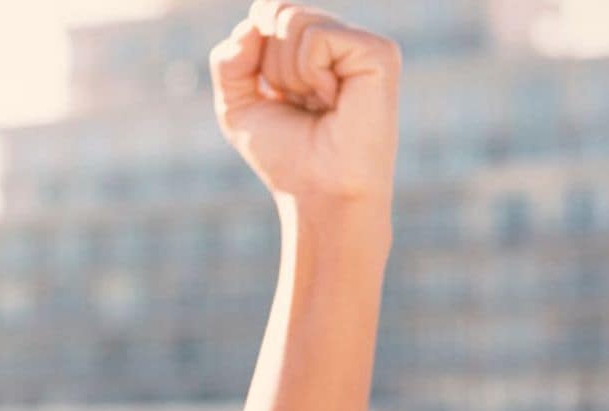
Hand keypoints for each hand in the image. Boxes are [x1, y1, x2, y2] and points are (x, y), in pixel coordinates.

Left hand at [210, 0, 401, 202]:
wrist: (319, 194)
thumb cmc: (286, 157)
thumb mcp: (237, 107)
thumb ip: (230, 60)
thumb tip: (254, 18)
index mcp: (313, 49)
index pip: (266, 12)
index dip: (253, 52)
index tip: (276, 96)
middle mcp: (339, 41)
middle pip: (276, 13)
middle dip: (270, 68)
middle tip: (300, 105)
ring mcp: (361, 44)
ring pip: (294, 21)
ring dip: (289, 74)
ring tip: (319, 105)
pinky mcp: (379, 52)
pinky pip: (317, 37)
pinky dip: (310, 74)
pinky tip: (334, 101)